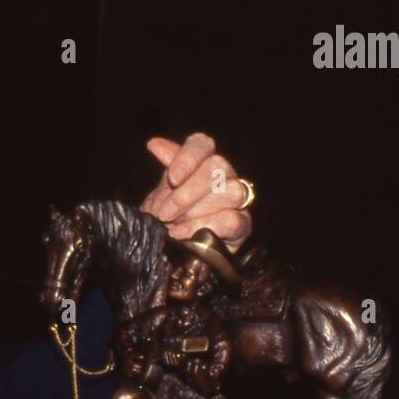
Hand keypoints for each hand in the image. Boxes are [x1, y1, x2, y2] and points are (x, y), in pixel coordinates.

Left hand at [139, 132, 251, 250]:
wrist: (169, 255)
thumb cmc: (166, 221)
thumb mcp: (160, 194)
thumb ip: (166, 170)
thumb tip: (155, 143)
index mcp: (201, 163)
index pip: (202, 144)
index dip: (188, 157)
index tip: (172, 177)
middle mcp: (223, 177)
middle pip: (218, 166)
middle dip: (187, 192)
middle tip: (165, 212)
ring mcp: (238, 201)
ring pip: (231, 191)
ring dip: (197, 211)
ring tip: (173, 226)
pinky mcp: (242, 227)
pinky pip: (233, 219)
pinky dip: (206, 227)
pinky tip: (185, 237)